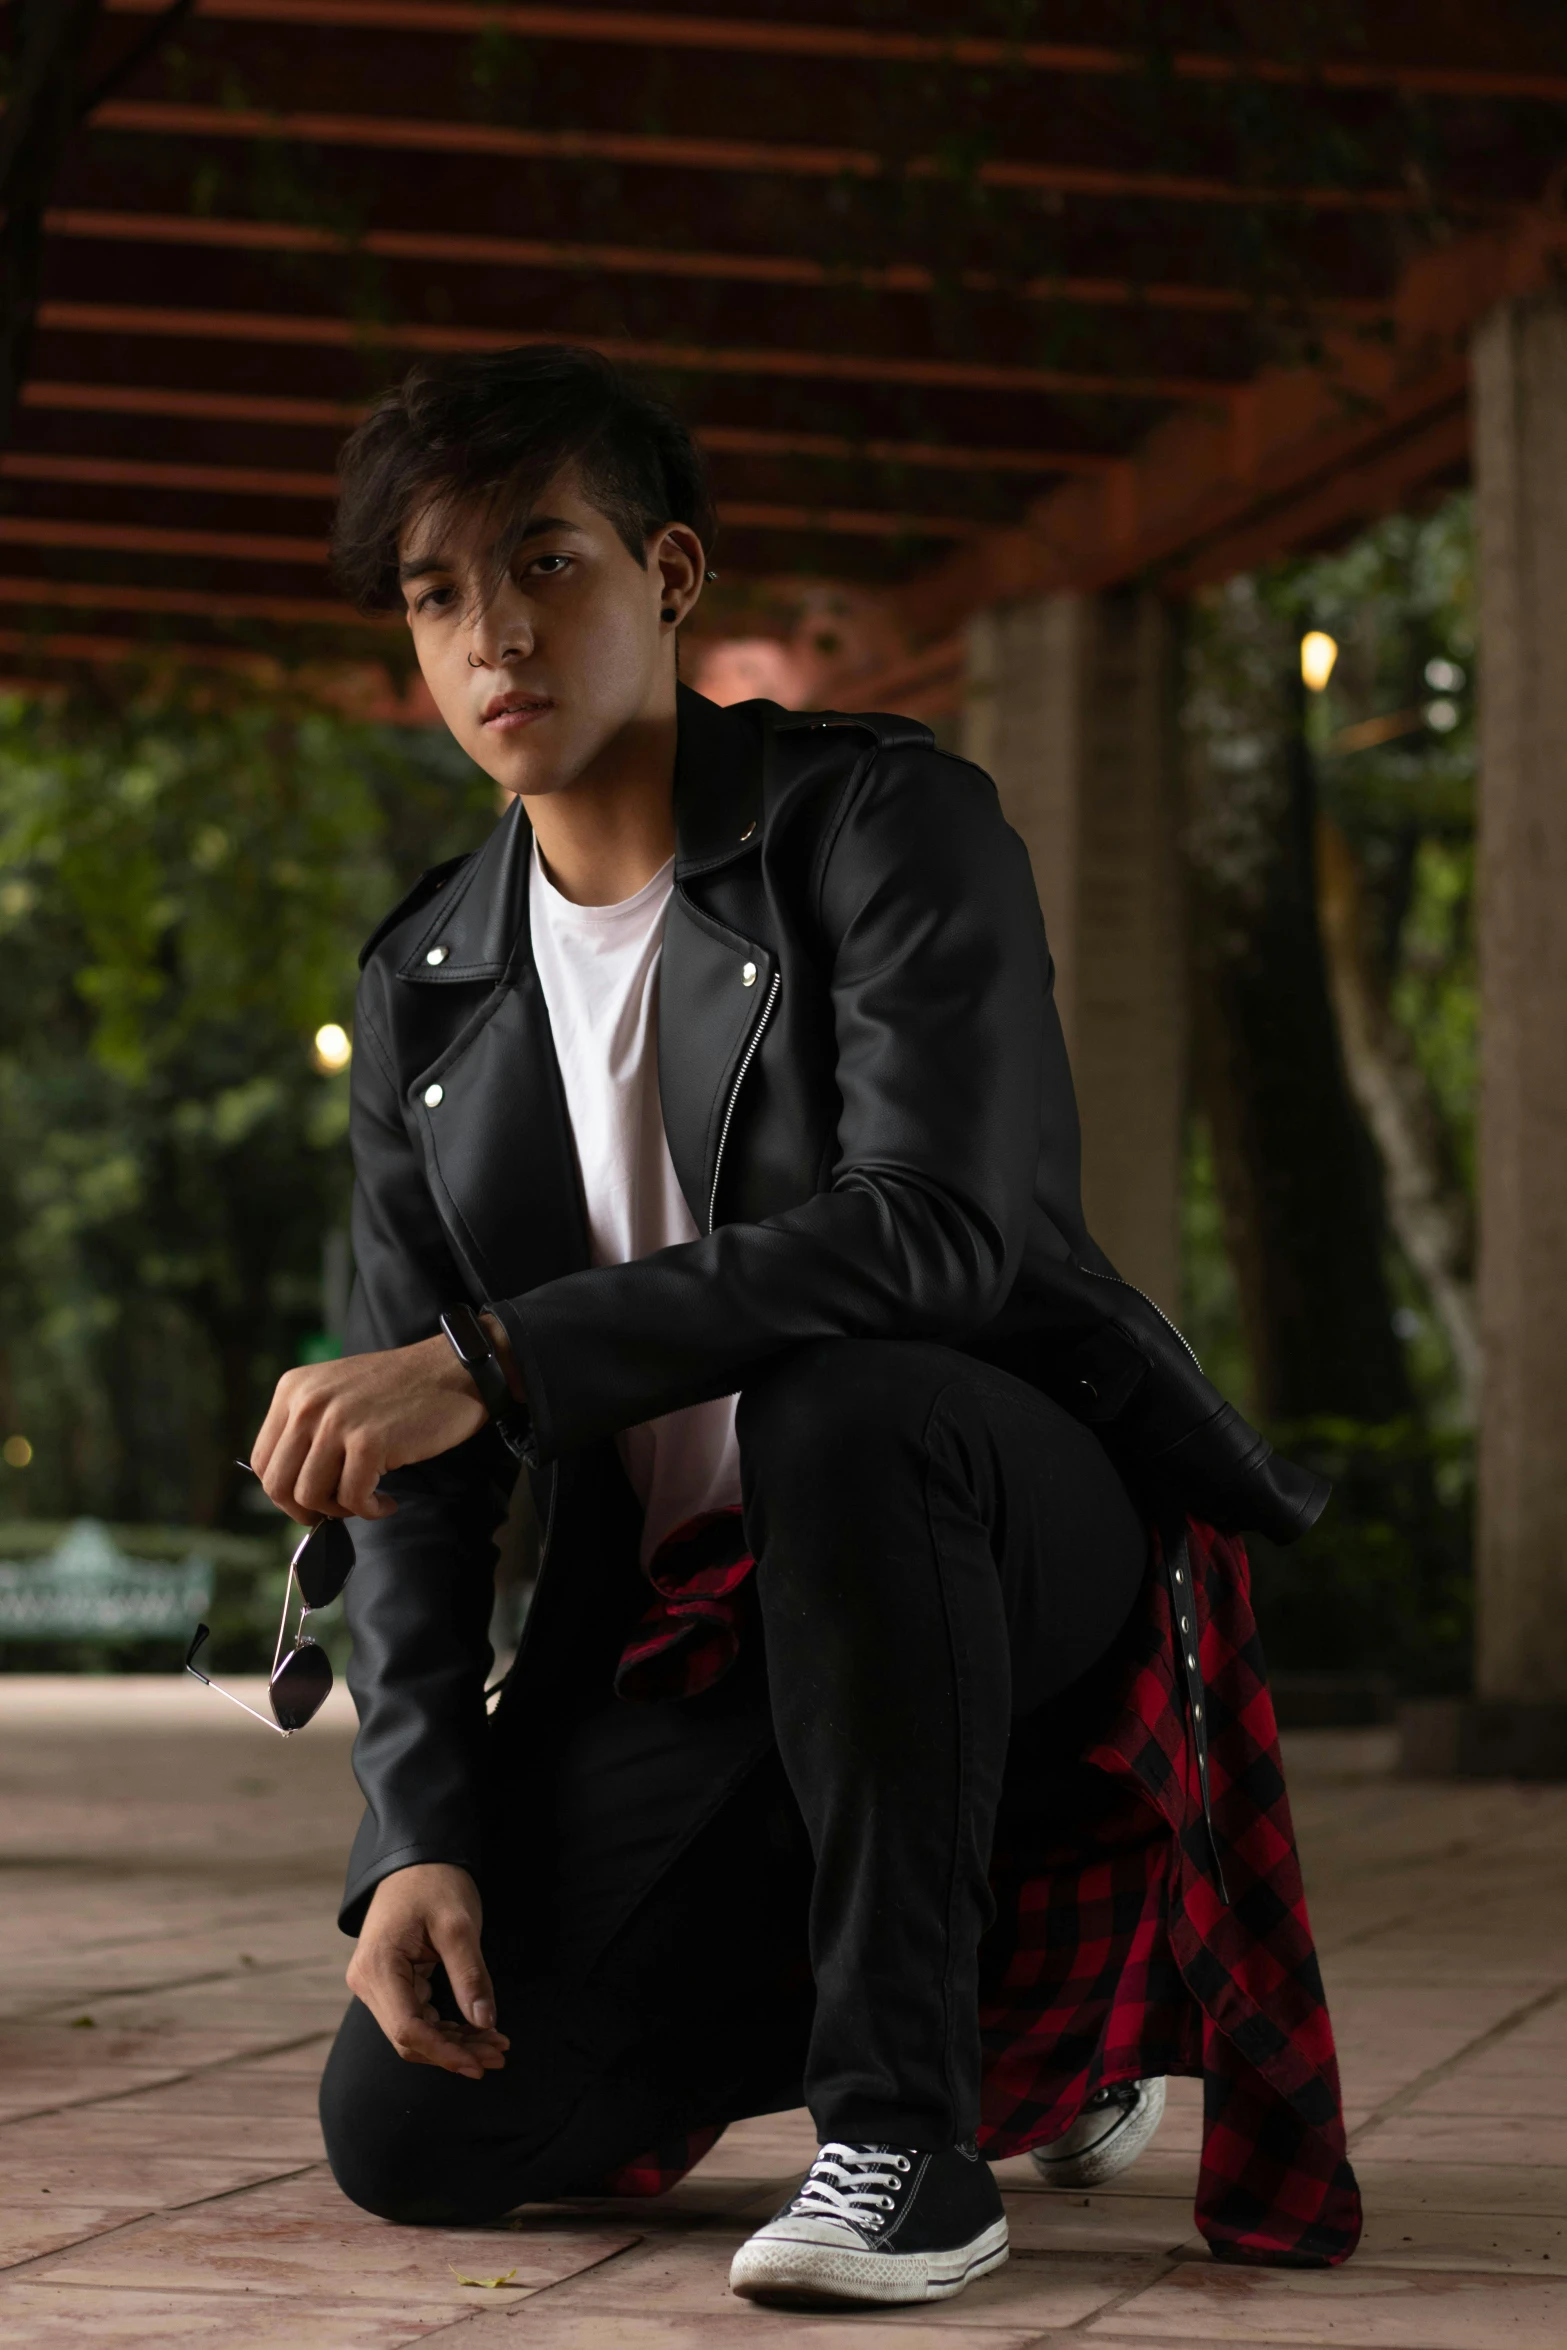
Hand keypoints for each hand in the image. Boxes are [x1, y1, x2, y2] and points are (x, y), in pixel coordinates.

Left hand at [250, 1333, 486, 1522]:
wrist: (452, 1371)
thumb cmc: (401, 1389)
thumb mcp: (336, 1394)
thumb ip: (308, 1428)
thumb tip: (292, 1487)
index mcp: (293, 1389)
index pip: (261, 1459)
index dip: (283, 1491)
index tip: (311, 1498)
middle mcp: (307, 1403)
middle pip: (277, 1484)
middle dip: (305, 1510)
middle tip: (336, 1510)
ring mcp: (336, 1422)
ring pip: (310, 1497)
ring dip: (340, 1510)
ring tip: (367, 1500)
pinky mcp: (368, 1443)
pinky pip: (352, 1499)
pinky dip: (370, 1511)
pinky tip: (387, 1501)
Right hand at [346, 1863, 508, 2078]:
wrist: (414, 1857)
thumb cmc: (435, 1883)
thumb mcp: (459, 1925)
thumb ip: (470, 1975)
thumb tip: (485, 2023)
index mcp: (378, 1968)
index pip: (408, 2029)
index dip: (445, 2052)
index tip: (481, 2063)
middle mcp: (368, 1982)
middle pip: (410, 2037)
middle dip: (455, 2051)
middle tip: (500, 2054)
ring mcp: (376, 1984)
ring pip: (415, 2031)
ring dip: (454, 2043)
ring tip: (495, 2046)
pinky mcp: (389, 1983)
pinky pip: (416, 2016)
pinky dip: (445, 2027)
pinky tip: (476, 2031)